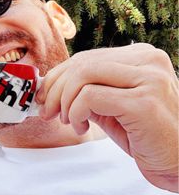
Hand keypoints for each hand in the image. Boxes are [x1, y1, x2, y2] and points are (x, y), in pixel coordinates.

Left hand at [38, 43, 178, 191]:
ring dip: (66, 102)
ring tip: (70, 122)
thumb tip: (51, 88)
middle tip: (48, 112)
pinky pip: (91, 97)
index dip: (58, 76)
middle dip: (56, 89)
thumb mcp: (113, 108)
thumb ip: (89, 92)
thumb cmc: (147, 137)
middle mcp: (148, 61)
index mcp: (142, 57)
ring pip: (83, 75)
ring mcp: (149, 79)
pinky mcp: (144, 102)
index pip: (87, 57)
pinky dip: (77, 112)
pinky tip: (82, 128)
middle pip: (82, 63)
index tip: (45, 97)